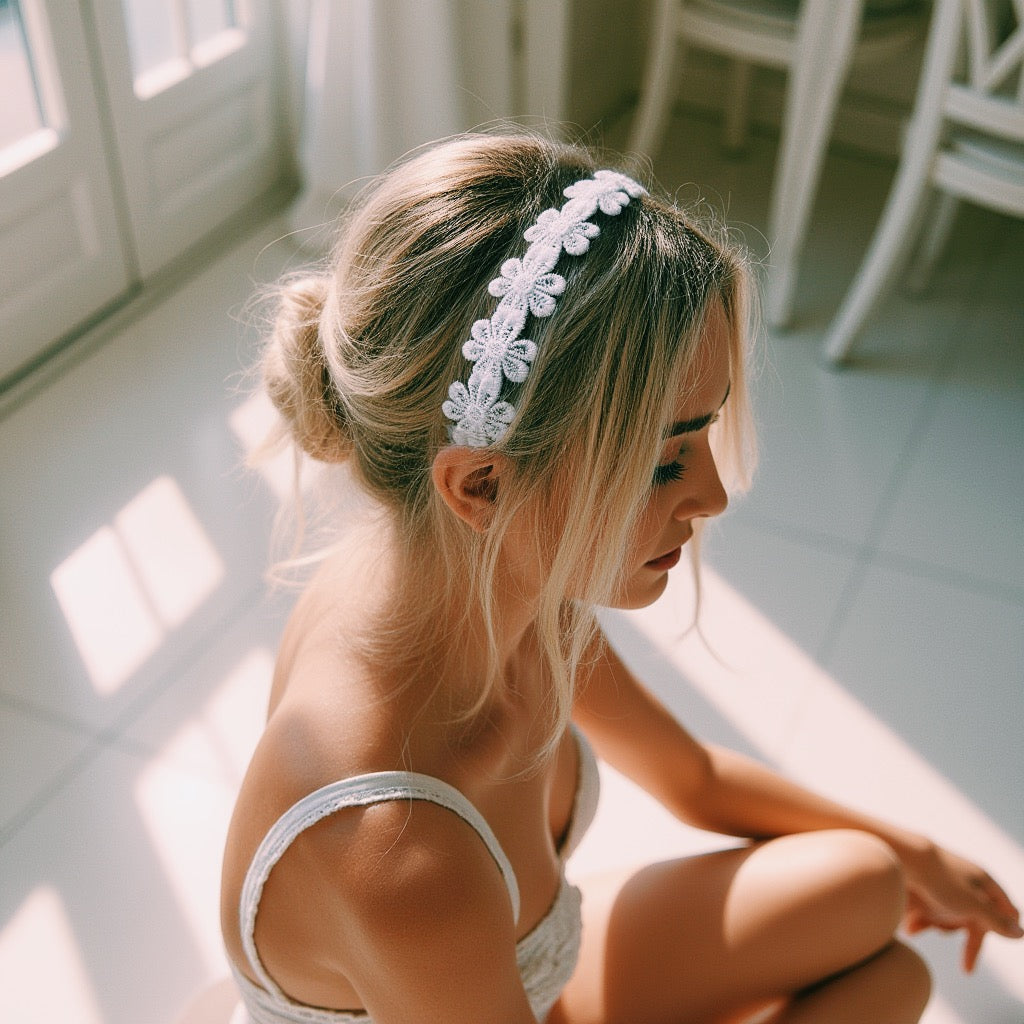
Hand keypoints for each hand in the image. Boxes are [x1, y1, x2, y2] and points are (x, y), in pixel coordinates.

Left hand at [900, 842, 1022, 972]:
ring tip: (913, 929)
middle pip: (970, 914)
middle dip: (953, 928)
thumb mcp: (972, 904)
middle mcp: (966, 879)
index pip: (1003, 909)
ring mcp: (944, 880)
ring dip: (931, 924)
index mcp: (984, 881)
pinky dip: (919, 918)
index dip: (1000, 928)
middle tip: (942, 935)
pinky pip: (926, 906)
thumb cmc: (941, 880)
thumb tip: (1021, 933)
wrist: (902, 854)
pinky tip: (908, 928)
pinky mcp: (924, 881)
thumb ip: (995, 920)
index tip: (993, 939)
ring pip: (945, 912)